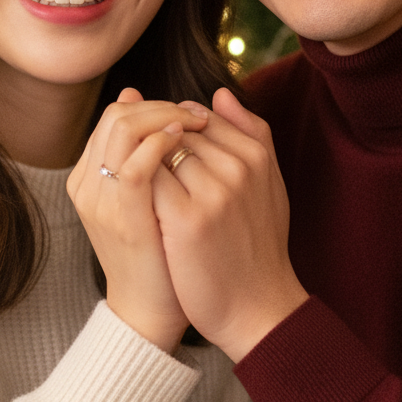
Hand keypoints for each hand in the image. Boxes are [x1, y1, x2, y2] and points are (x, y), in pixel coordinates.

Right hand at [67, 88, 208, 351]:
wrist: (150, 312)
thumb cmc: (158, 252)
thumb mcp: (145, 198)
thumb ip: (140, 154)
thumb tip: (140, 98)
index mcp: (90, 177)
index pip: (114, 117)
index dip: (152, 106)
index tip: (186, 111)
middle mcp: (88, 184)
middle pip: (115, 115)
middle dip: (159, 105)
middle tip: (194, 114)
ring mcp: (102, 200)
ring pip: (121, 128)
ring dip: (163, 115)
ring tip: (193, 123)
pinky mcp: (124, 217)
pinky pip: (136, 164)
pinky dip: (161, 143)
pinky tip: (184, 142)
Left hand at [151, 88, 308, 361]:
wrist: (256, 309)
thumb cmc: (258, 244)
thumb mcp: (267, 183)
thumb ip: (250, 132)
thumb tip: (218, 92)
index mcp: (256, 154)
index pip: (202, 115)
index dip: (176, 129)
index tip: (166, 152)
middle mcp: (237, 166)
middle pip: (177, 130)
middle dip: (155, 142)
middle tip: (145, 167)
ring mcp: (213, 192)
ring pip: (158, 151)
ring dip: (142, 161)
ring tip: (139, 185)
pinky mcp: (186, 219)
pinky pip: (148, 180)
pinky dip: (135, 182)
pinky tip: (133, 200)